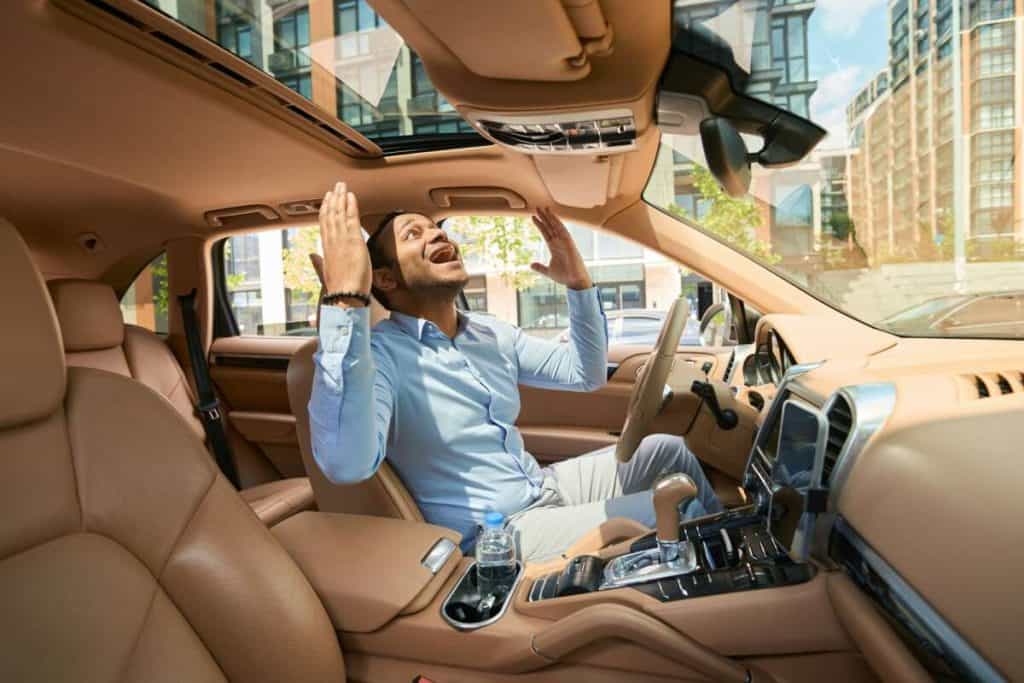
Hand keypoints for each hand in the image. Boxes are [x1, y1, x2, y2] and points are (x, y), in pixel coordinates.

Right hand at [318, 181, 370, 304]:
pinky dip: (350, 205)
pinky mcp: (353, 240)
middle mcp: (332, 241)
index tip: (327, 200)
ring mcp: (342, 239)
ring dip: (340, 198)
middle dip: (332, 200)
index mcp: (326, 249)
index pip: (324, 225)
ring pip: (339, 213)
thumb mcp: (325, 274)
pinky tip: (350, 196)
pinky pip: (351, 218)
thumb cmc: (339, 289)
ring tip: (341, 186)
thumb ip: (318, 262)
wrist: (346, 296)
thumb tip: (312, 256)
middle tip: (334, 188)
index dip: (325, 210)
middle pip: (330, 215)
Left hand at [531, 207, 591, 289]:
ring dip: (551, 217)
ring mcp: (565, 242)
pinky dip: (558, 224)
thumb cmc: (564, 276)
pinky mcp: (570, 244)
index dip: (540, 225)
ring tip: (544, 208)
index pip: (546, 233)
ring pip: (556, 227)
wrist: (574, 281)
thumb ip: (540, 267)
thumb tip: (531, 265)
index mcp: (554, 247)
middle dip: (544, 217)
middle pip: (550, 227)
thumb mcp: (548, 271)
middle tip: (537, 207)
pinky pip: (563, 231)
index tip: (533, 217)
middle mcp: (559, 243)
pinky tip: (553, 217)